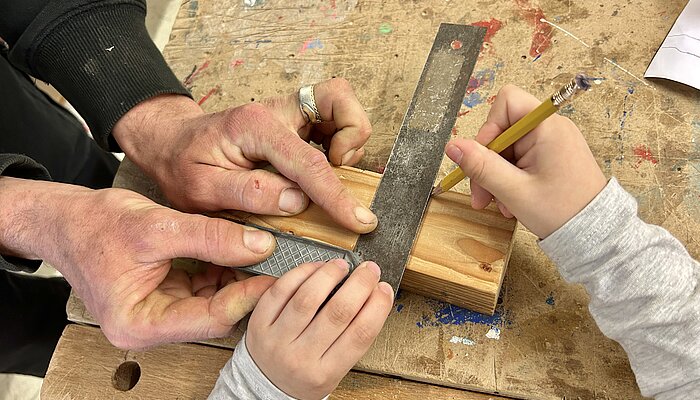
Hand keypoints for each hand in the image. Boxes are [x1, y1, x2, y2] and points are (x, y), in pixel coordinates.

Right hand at [0, 177, 275, 348]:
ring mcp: (158, 313)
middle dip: (246, 289)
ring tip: (264, 255)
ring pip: (213, 302)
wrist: (65, 218)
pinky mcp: (165, 296)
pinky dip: (222, 270)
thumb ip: (210, 237)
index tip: (276, 276)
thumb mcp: (157, 226)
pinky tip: (239, 252)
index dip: (247, 297)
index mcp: (139, 324)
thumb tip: (260, 246)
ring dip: (237, 279)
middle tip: (279, 266)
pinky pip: (203, 289)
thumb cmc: (95, 224)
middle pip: (214, 315)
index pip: (210, 318)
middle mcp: (149, 327)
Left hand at [112, 78, 376, 233]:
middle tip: (336, 169)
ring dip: (348, 139)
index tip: (358, 220)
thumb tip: (296, 202)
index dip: (337, 196)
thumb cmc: (183, 165)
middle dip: (352, 136)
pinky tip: (316, 168)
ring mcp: (288, 112)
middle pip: (339, 100)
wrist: (172, 143)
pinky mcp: (294, 120)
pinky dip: (338, 142)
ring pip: (341, 104)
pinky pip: (333, 118)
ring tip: (324, 172)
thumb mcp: (201, 189)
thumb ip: (248, 194)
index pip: (308, 162)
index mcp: (253, 127)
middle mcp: (277, 111)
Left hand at [246, 259, 393, 398]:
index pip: (360, 335)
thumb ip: (350, 338)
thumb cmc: (303, 374)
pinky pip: (280, 290)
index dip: (378, 307)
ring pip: (307, 297)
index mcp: (325, 373)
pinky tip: (316, 267)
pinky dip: (301, 273)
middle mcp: (300, 358)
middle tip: (369, 270)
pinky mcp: (259, 323)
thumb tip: (372, 294)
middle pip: (337, 313)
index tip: (385, 288)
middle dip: (359, 285)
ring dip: (330, 274)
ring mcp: (277, 340)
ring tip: (341, 265)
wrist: (264, 386)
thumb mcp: (333, 369)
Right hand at [445, 85, 606, 237]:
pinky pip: (521, 160)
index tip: (482, 159)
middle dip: (487, 163)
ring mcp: (553, 143)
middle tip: (482, 196)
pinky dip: (510, 179)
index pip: (506, 103)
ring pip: (508, 149)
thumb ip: (480, 166)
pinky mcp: (552, 157)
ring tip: (500, 205)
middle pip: (503, 131)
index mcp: (547, 127)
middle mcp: (551, 128)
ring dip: (496, 176)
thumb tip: (452, 146)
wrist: (595, 235)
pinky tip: (510, 202)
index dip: (488, 129)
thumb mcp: (513, 191)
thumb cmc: (562, 212)